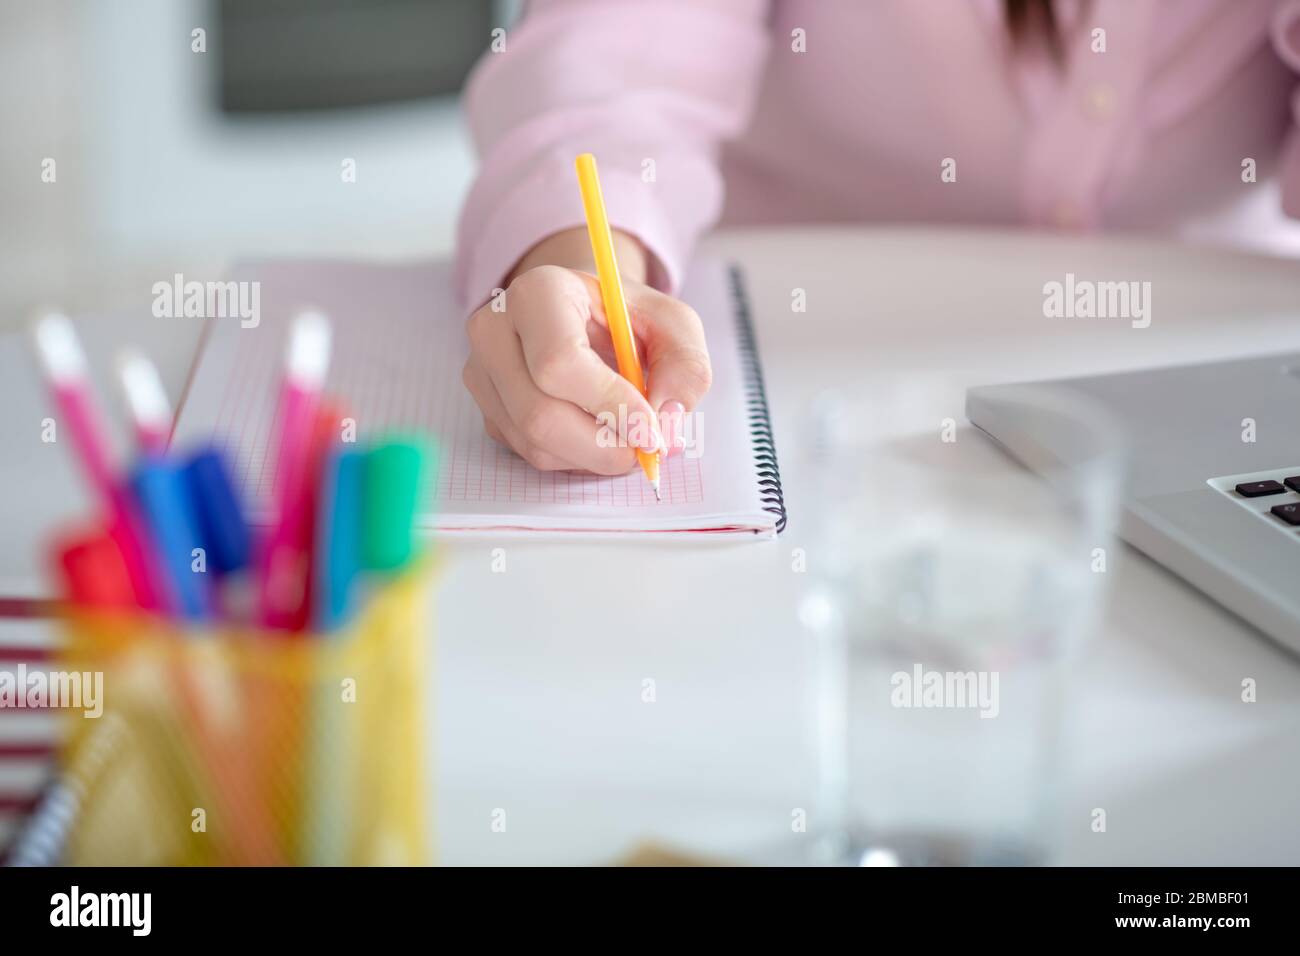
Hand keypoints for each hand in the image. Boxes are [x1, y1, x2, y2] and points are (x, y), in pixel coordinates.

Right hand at [463, 255, 711, 473]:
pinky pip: (531, 453)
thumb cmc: (624, 317)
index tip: (651, 429)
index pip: (559, 363)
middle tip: (646, 449)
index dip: (610, 405)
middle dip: (603, 445)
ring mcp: (482, 373)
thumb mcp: (672, 324)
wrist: (581, 314)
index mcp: (538, 292)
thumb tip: (666, 427)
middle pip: (540, 414)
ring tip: (626, 435)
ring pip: (536, 443)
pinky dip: (575, 457)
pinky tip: (597, 432)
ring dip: (593, 456)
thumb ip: (685, 368)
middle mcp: (495, 331)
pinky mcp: (487, 410)